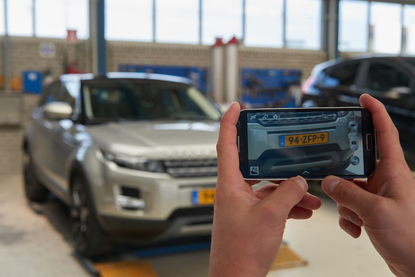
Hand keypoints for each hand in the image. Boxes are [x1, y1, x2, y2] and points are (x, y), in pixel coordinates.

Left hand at [209, 102, 320, 276]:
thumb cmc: (241, 251)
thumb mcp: (271, 216)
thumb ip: (288, 193)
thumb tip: (299, 181)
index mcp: (229, 185)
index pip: (226, 144)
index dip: (229, 122)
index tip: (235, 107)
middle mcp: (234, 191)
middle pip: (256, 166)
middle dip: (279, 165)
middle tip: (291, 155)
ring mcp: (242, 204)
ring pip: (268, 187)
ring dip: (289, 190)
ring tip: (309, 197)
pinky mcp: (251, 217)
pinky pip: (271, 203)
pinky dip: (287, 204)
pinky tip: (303, 210)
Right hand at [321, 94, 414, 276]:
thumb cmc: (413, 239)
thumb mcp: (376, 212)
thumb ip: (349, 194)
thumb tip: (330, 181)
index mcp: (394, 172)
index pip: (385, 134)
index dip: (375, 113)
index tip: (364, 99)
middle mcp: (387, 181)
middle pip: (357, 165)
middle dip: (344, 179)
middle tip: (341, 187)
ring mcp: (380, 196)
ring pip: (350, 188)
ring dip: (346, 205)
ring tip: (357, 219)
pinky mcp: (375, 211)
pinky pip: (352, 206)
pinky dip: (349, 218)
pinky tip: (357, 229)